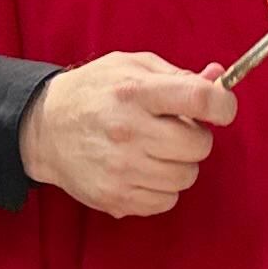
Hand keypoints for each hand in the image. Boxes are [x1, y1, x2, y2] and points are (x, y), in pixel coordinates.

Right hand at [19, 52, 234, 218]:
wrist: (44, 128)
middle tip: (174, 130)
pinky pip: (167, 201)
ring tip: (154, 150)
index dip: (223, 105)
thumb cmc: (93, 92)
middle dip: (195, 138)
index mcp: (135, 91)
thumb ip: (178, 75)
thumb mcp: (131, 67)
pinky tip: (142, 170)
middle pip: (199, 146)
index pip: (199, 98)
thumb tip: (219, 79)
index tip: (220, 109)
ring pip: (186, 177)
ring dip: (178, 164)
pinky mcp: (115, 197)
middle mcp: (128, 130)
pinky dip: (162, 188)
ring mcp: (121, 168)